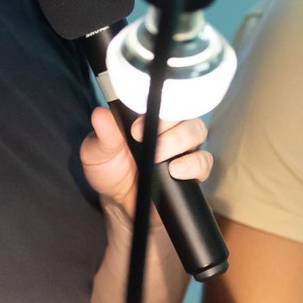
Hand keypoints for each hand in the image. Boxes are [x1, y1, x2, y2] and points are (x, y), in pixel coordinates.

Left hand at [81, 106, 212, 214]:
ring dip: (180, 142)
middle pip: (183, 112)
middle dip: (168, 126)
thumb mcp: (97, 152)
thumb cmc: (109, 171)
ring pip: (197, 131)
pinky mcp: (193, 169)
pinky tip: (177, 171)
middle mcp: (167, 127)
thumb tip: (100, 114)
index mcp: (146, 116)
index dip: (152, 109)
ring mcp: (182, 147)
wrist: (120, 204)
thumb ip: (102, 135)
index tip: (135, 130)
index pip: (159, 99)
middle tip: (149, 144)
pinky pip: (204, 161)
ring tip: (161, 158)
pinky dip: (194, 165)